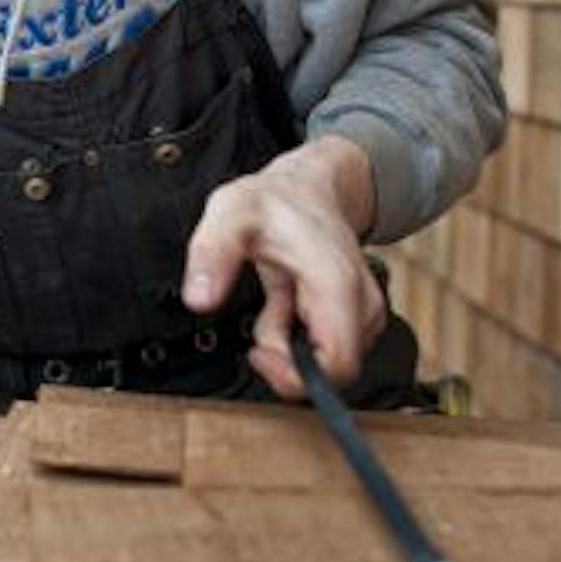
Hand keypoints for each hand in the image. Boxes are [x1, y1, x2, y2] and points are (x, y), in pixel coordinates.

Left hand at [182, 134, 386, 398]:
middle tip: (261, 324)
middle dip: (288, 361)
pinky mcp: (354, 316)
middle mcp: (359, 301)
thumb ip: (212, 254)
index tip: (259, 353)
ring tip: (275, 300)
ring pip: (325, 361)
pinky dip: (296, 334)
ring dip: (290, 343)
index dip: (296, 376)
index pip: (338, 364)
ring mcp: (361, 310)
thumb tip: (199, 300)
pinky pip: (322, 347)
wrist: (308, 186)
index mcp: (336, 282)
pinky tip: (286, 302)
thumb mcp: (230, 213)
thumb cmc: (274, 200)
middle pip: (333, 372)